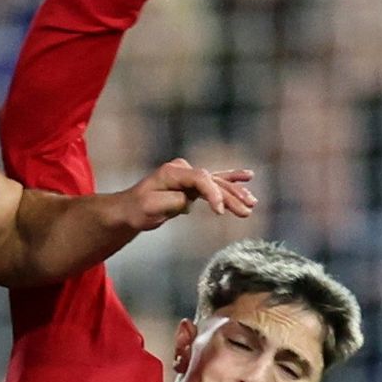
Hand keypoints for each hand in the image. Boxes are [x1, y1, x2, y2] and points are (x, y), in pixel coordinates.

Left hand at [122, 158, 255, 231]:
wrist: (129, 210)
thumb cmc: (137, 209)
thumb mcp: (152, 207)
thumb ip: (173, 201)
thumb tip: (190, 201)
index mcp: (173, 172)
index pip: (200, 178)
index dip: (212, 193)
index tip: (219, 211)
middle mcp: (183, 170)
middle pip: (212, 181)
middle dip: (230, 196)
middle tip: (246, 210)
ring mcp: (188, 176)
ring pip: (216, 183)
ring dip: (235, 193)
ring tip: (252, 203)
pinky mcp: (191, 185)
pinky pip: (214, 182)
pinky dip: (230, 181)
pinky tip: (248, 176)